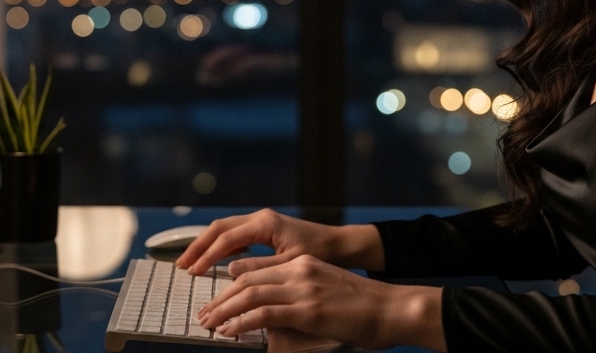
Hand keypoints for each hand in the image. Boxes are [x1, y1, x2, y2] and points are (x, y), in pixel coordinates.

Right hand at [176, 208, 383, 276]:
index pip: (226, 238)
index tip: (192, 271)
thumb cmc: (319, 253)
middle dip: (198, 246)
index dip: (207, 255)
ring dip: (206, 245)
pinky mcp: (264, 228)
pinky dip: (220, 245)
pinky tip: (214, 260)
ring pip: (224, 229)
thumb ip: (260, 267)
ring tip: (190, 263)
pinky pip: (235, 234)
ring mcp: (262, 221)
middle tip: (181, 265)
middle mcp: (260, 217)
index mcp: (265, 223)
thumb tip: (230, 270)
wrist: (340, 245)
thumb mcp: (289, 264)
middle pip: (219, 228)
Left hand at [196, 254, 444, 350]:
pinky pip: (264, 313)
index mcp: (303, 264)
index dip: (230, 285)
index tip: (216, 300)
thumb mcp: (325, 292)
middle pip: (246, 280)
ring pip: (249, 294)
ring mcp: (303, 287)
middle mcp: (299, 270)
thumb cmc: (364, 307)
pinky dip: (241, 322)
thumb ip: (298, 295)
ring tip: (209, 324)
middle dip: (220, 298)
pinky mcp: (308, 308)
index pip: (255, 270)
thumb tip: (273, 313)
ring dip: (223, 310)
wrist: (392, 309)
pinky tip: (229, 331)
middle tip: (203, 314)